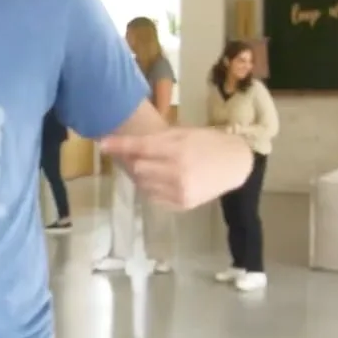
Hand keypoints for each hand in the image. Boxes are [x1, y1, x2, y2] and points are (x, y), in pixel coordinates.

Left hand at [99, 127, 251, 209]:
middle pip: (138, 167)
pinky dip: (150, 187)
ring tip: (152, 167)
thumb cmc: (207, 143)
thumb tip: (127, 145)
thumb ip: (156, 140)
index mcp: (178, 149)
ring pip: (143, 184)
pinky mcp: (181, 204)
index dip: (119, 146)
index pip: (140, 148)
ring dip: (141, 175)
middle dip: (133, 160)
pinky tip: (160, 179)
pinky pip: (153, 196)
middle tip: (135, 155)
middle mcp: (177, 172)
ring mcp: (179, 191)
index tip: (102, 144)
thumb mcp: (184, 133)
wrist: (235, 164)